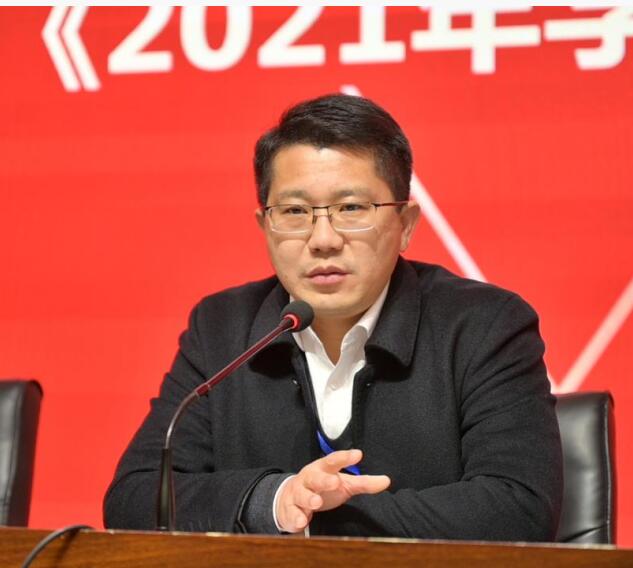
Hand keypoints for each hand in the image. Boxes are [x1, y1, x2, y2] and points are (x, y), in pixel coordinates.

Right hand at [276, 449, 390, 532]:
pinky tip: (302, 522)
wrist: (290, 498)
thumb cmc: (321, 488)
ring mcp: (298, 494)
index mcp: (323, 469)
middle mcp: (309, 479)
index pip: (334, 460)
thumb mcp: (343, 483)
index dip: (345, 457)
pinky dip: (296, 518)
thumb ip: (363, 483)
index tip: (358, 454)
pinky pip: (292, 513)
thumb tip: (387, 480)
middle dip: (324, 480)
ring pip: (302, 495)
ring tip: (316, 503)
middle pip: (316, 478)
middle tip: (335, 482)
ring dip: (308, 499)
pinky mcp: (290, 510)